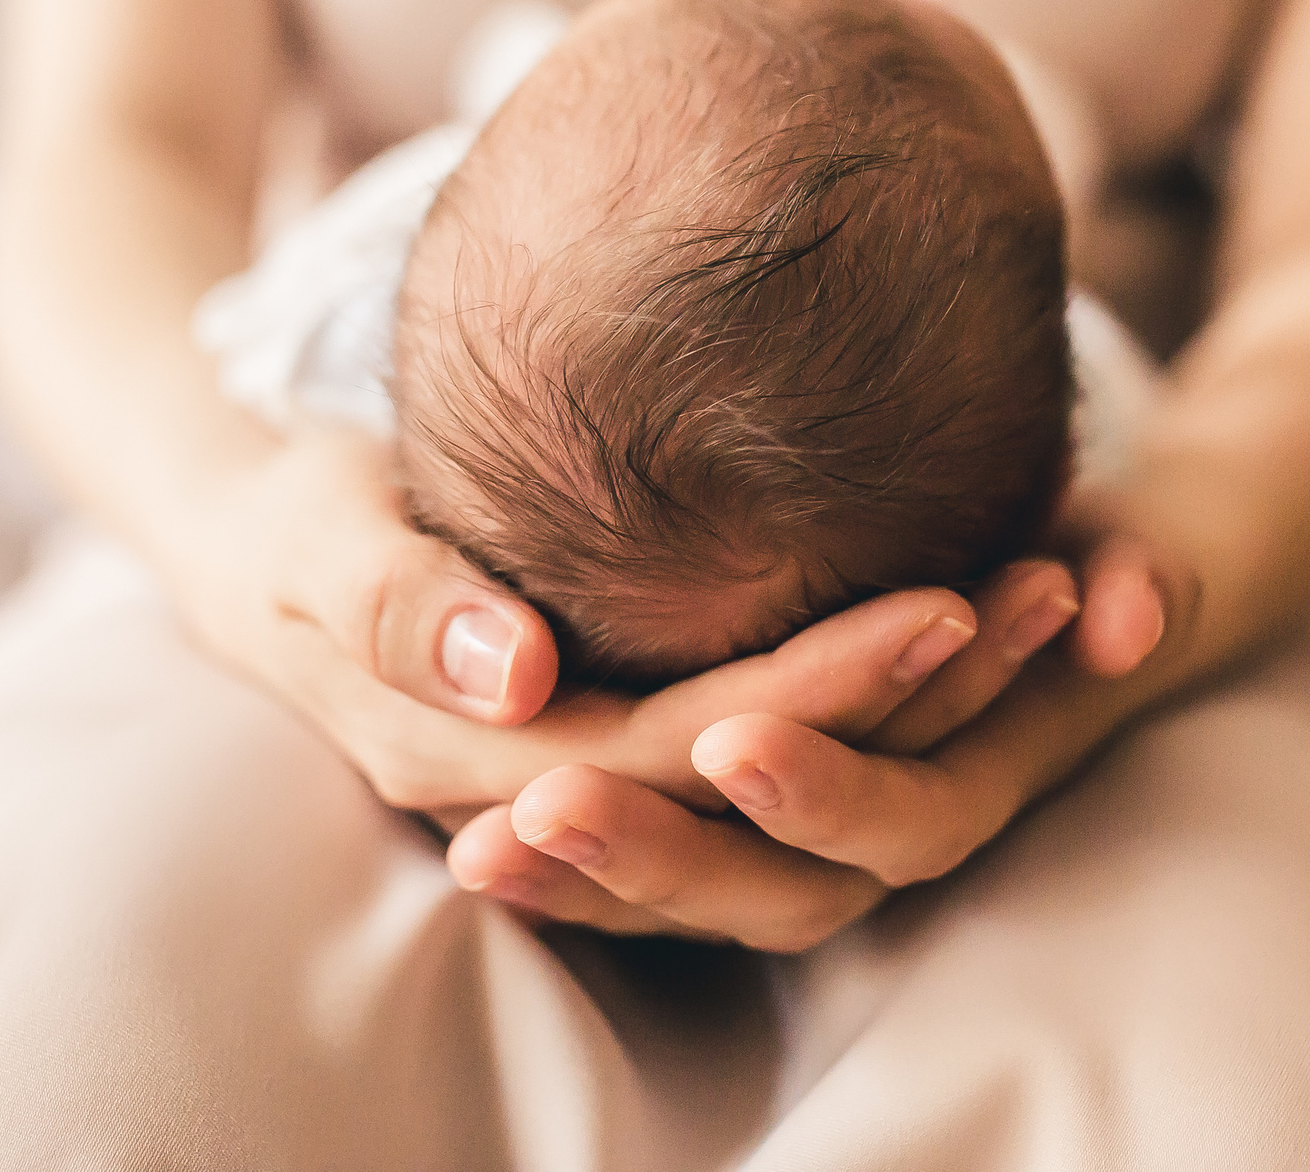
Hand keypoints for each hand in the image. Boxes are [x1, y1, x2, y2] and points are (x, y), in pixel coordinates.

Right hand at [179, 426, 1084, 821]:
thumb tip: (515, 677)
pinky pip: (773, 737)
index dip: (819, 691)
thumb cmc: (299, 520)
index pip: (687, 750)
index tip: (945, 606)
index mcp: (487, 762)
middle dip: (910, 700)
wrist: (263, 540)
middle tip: (1042, 595)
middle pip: (766, 781)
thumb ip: (404, 604)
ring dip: (920, 704)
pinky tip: (970, 605)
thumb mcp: (319, 540)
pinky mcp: (635, 731)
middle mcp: (561, 789)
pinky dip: (876, 690)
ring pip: (788, 778)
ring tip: (1046, 593)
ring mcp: (604, 772)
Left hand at [447, 532, 1197, 949]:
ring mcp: (821, 842)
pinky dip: (582, 869)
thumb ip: (1148, 572)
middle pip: (779, 892)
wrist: (1096, 599)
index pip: (907, 820)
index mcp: (983, 774)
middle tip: (542, 812)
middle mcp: (894, 832)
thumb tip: (1133, 610)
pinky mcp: (756, 827)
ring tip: (479, 849)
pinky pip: (669, 875)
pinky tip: (474, 843)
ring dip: (595, 883)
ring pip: (705, 897)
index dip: (828, 791)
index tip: (733, 741)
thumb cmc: (1108, 559)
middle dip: (663, 859)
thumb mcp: (1135, 549)